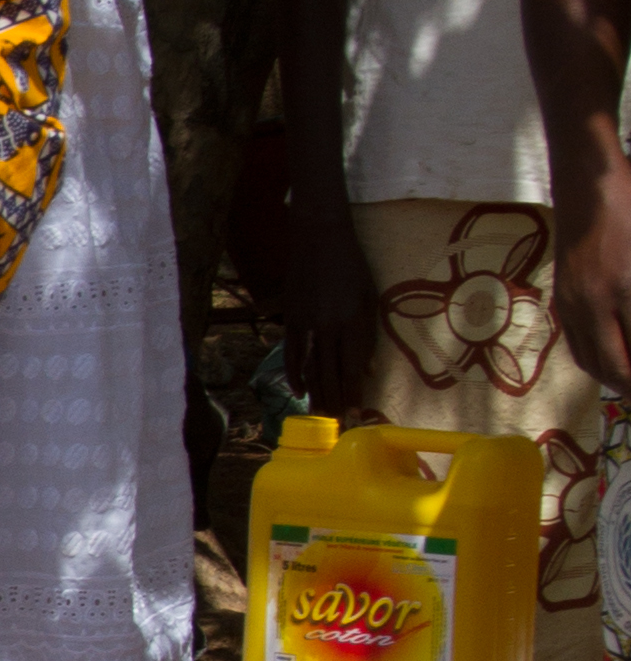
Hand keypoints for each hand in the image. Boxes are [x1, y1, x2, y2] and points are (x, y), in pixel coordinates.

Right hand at [279, 198, 380, 416]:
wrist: (319, 236)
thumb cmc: (352, 264)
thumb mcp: (369, 296)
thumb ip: (368, 334)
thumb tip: (367, 369)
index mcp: (354, 320)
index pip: (354, 367)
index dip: (355, 393)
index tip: (359, 413)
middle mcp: (330, 326)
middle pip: (332, 374)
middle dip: (337, 402)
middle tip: (340, 424)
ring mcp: (307, 323)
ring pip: (313, 368)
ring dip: (318, 395)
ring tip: (323, 416)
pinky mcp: (291, 318)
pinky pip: (292, 354)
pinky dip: (296, 374)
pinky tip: (301, 391)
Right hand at [554, 162, 630, 399]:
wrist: (589, 183)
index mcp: (625, 290)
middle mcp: (594, 305)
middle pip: (614, 368)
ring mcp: (573, 303)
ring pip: (591, 362)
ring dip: (613, 380)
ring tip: (630, 384)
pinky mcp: (563, 297)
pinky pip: (577, 344)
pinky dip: (596, 362)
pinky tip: (611, 360)